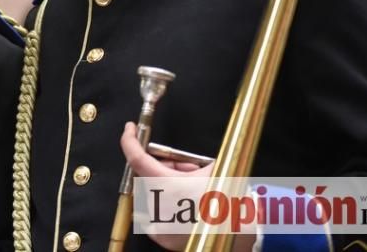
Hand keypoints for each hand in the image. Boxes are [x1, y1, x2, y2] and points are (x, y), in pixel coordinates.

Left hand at [120, 123, 253, 251]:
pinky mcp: (160, 236)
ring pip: (153, 194)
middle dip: (164, 169)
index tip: (130, 130)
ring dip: (166, 189)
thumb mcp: (213, 170)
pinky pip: (155, 215)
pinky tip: (185, 209)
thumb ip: (191, 163)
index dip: (130, 140)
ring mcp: (156, 221)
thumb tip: (183, 162)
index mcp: (166, 183)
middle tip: (186, 171)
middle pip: (148, 175)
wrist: (236, 232)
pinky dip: (166, 209)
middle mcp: (156, 202)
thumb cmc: (226, 200)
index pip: (136, 157)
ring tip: (191, 193)